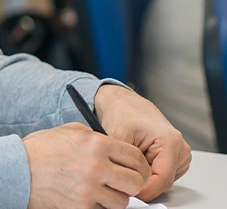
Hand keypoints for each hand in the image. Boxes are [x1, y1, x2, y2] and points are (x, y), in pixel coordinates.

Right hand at [24, 123, 149, 208]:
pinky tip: (87, 197)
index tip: (137, 170)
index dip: (140, 166)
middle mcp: (96, 166)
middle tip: (123, 183)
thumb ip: (96, 138)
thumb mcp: (69, 132)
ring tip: (102, 190)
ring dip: (115, 197)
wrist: (16, 170)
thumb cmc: (40, 150)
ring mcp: (89, 190)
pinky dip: (98, 206)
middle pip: (135, 182)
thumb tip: (117, 149)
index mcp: (96, 144)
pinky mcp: (81, 207)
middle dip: (131, 184)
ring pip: (122, 201)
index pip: (136, 158)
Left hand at [94, 84, 191, 200]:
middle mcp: (180, 148)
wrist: (124, 104)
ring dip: (145, 177)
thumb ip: (122, 162)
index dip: (144, 190)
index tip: (128, 194)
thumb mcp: (117, 138)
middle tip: (121, 177)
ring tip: (128, 161)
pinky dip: (148, 172)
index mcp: (170, 141)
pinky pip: (162, 175)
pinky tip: (136, 160)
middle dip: (142, 183)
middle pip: (163, 181)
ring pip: (162, 180)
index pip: (162, 179)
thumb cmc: (122, 114)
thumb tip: (123, 184)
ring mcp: (180, 153)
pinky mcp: (176, 157)